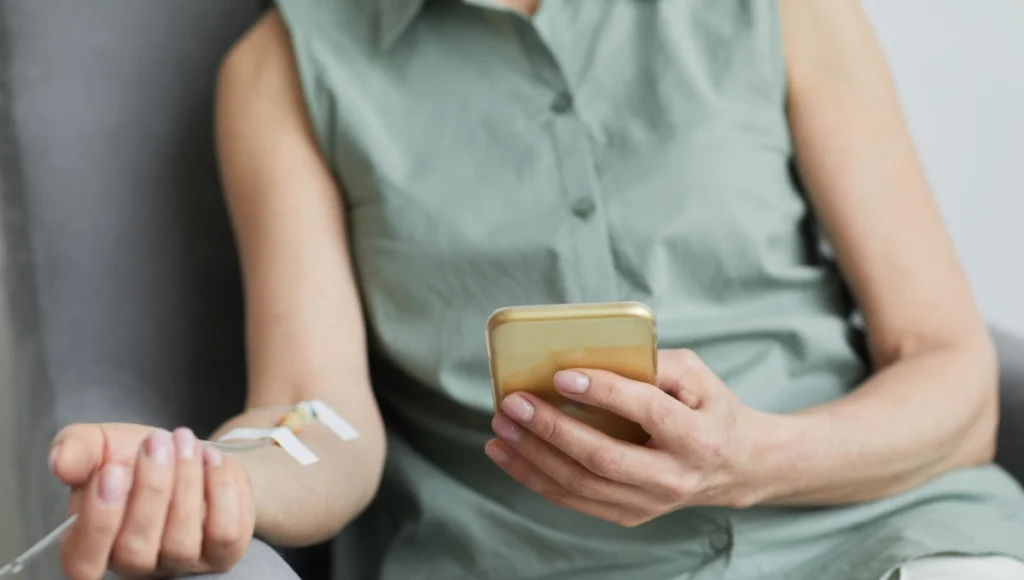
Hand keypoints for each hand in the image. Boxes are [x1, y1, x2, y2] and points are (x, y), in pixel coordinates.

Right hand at [49, 423, 254, 579]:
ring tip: (184, 441)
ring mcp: (181, 564)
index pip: (83, 562)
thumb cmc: (134, 456)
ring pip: (182, 542)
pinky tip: (211, 458)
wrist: (188, 451)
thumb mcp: (99, 445)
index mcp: (90, 546)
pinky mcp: (222, 553)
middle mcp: (136, 565)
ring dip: (186, 482)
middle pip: (136, 551)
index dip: (99, 521)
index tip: (114, 470)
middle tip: (157, 440)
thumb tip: (59, 462)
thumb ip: (76, 450)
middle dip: (150, 489)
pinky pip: (225, 533)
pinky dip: (220, 489)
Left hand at [485, 349, 764, 526]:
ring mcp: (650, 503)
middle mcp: (673, 476)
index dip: (602, 392)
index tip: (562, 375)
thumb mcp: (697, 376)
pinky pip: (573, 500)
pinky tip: (509, 454)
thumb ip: (653, 362)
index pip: (645, 412)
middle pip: (602, 457)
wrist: (736, 466)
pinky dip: (535, 477)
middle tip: (514, 403)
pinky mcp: (629, 515)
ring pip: (580, 484)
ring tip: (501, 427)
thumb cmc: (709, 410)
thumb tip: (594, 352)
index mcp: (697, 437)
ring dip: (532, 456)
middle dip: (551, 429)